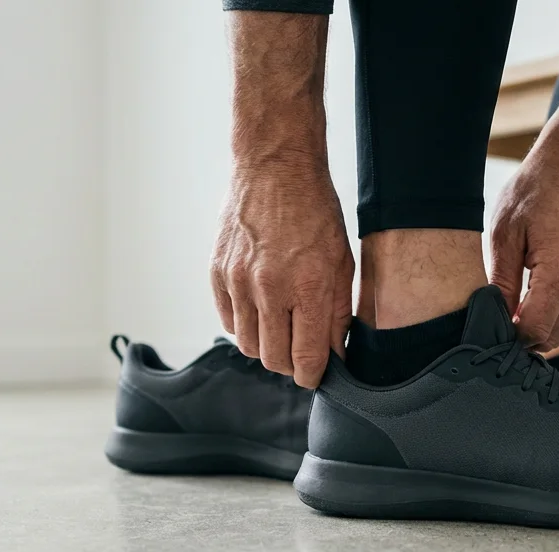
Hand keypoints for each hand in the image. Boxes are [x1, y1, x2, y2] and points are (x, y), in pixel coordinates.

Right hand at [211, 161, 354, 388]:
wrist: (275, 168)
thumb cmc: (315, 211)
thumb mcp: (341, 261)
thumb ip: (338, 312)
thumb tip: (335, 354)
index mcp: (307, 286)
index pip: (307, 358)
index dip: (313, 376)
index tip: (317, 376)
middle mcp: (269, 288)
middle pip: (274, 359)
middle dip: (291, 364)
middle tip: (301, 352)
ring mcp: (238, 281)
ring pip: (248, 345)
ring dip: (266, 346)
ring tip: (281, 328)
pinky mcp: (217, 272)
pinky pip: (228, 321)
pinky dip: (244, 324)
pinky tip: (261, 309)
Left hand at [488, 147, 558, 351]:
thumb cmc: (535, 192)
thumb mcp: (504, 235)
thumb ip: (501, 283)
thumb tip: (495, 320)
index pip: (535, 330)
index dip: (509, 338)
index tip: (489, 329)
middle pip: (552, 337)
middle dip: (522, 339)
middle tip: (494, 325)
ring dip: (537, 329)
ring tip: (509, 312)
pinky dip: (550, 317)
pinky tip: (527, 302)